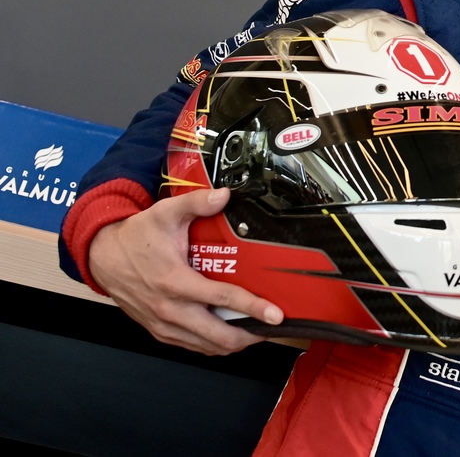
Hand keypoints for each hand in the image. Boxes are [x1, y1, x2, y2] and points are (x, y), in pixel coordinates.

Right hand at [87, 187, 282, 354]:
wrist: (101, 256)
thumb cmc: (135, 237)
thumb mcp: (166, 213)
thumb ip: (197, 203)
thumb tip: (225, 195)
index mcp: (175, 281)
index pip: (222, 298)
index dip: (253, 308)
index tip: (275, 314)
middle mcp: (169, 308)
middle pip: (218, 336)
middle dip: (250, 336)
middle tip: (272, 328)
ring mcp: (163, 323)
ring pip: (206, 346)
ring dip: (233, 343)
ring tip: (256, 332)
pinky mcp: (158, 330)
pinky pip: (191, 346)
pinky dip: (212, 344)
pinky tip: (227, 335)